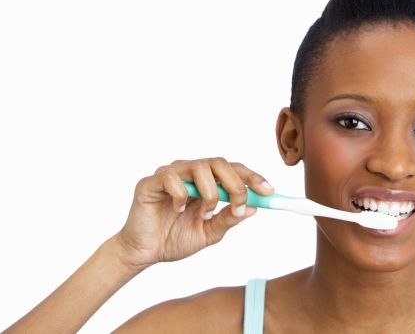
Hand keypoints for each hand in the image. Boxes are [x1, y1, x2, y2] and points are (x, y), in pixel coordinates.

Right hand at [115, 158, 273, 268]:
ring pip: (199, 167)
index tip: (269, 192)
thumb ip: (228, 219)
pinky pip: (172, 178)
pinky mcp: (151, 182)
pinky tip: (176, 211)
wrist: (145, 252)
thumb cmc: (174, 239)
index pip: (232, 170)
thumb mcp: (209, 233)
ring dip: (209, 193)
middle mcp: (188, 173)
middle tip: (238, 205)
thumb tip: (253, 208)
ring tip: (203, 214)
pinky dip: (181, 196)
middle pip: (219, 162)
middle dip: (236, 184)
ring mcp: (169, 175)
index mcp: (205, 182)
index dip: (252, 177)